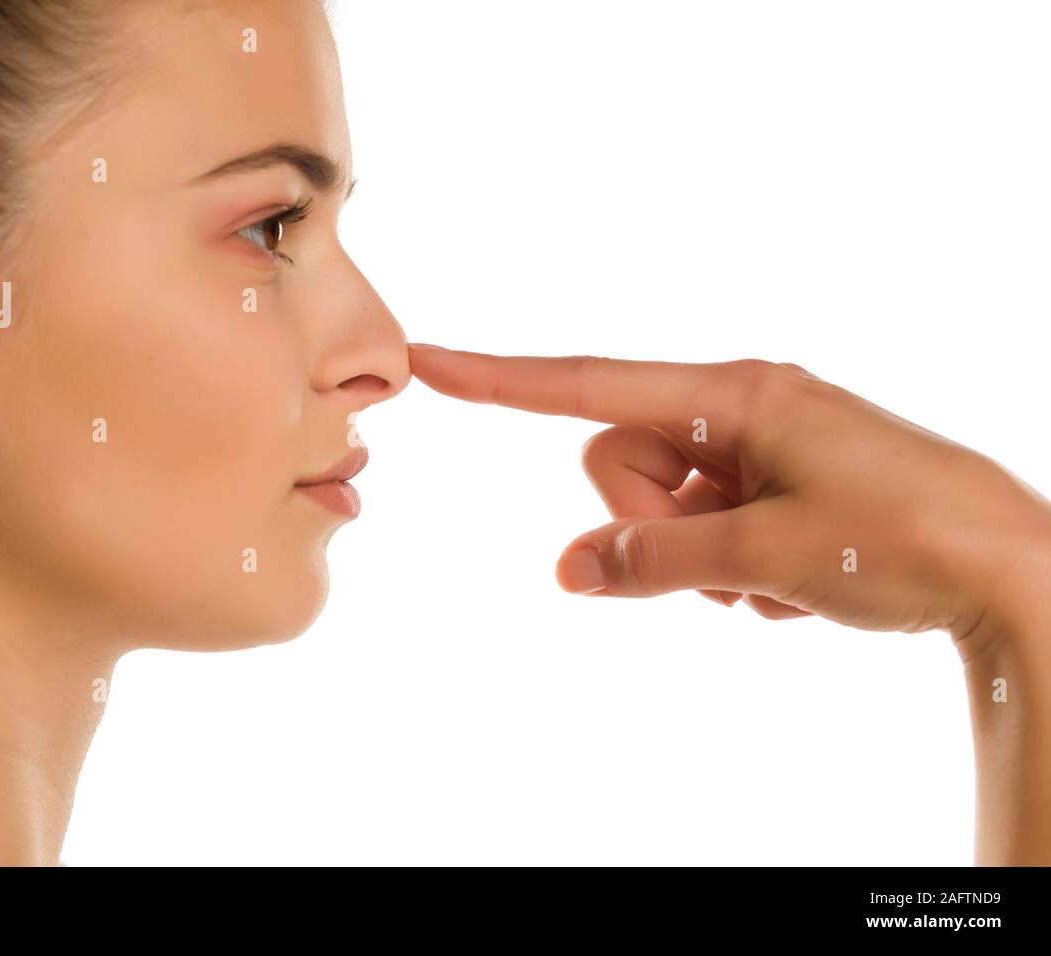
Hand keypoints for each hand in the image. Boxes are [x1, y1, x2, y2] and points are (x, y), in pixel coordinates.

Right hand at [406, 345, 1050, 650]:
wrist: (1010, 570)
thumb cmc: (904, 540)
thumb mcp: (763, 557)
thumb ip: (652, 560)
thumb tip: (568, 571)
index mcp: (734, 396)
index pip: (589, 386)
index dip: (502, 378)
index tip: (431, 362)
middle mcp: (739, 410)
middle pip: (619, 463)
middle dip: (649, 525)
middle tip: (726, 562)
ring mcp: (759, 450)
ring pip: (660, 506)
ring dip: (697, 558)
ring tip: (775, 578)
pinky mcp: (776, 488)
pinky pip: (703, 530)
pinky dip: (731, 568)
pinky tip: (795, 583)